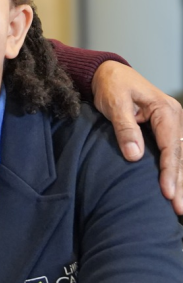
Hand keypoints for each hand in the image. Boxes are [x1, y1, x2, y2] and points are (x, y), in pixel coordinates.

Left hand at [92, 60, 182, 211]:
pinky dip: (176, 172)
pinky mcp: (165, 131)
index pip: (171, 147)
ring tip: (180, 207)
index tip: (166, 193)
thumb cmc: (111, 85)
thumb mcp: (115, 103)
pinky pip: (174, 154)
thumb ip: (125, 128)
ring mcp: (172, 126)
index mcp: (166, 111)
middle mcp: (175, 119)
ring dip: (181, 182)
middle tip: (180, 210)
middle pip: (181, 156)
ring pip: (181, 158)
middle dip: (181, 184)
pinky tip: (177, 189)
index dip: (169, 172)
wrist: (108, 73)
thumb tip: (134, 156)